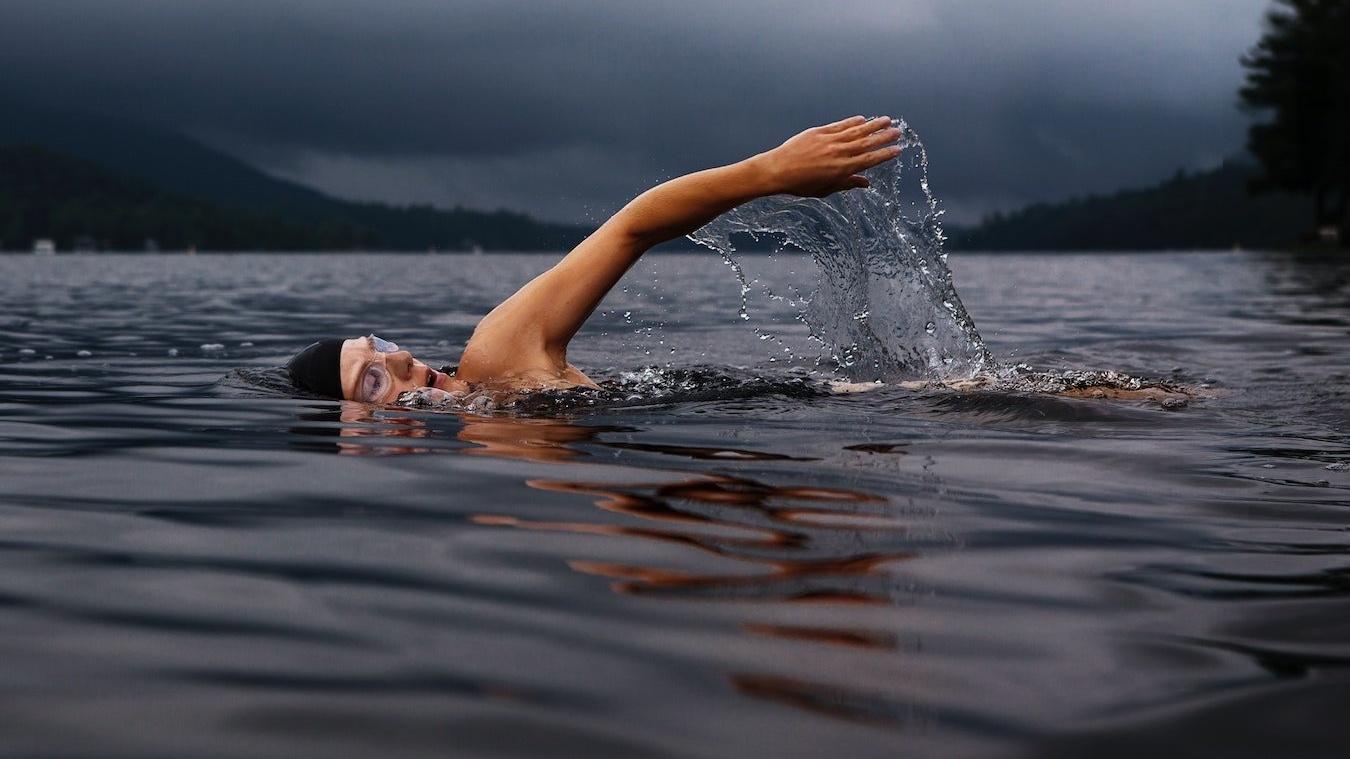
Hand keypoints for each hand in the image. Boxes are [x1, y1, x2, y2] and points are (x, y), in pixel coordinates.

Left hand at [755, 115, 902, 197]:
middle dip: (884, 137)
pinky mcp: (819, 132)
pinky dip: (852, 121)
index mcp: (841, 170)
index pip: (869, 160)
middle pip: (867, 143)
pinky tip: (862, 119)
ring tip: (887, 120)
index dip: (884, 154)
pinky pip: (840, 125)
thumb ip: (846, 184)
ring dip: (873, 125)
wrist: (777, 170)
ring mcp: (829, 141)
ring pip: (856, 131)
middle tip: (898, 132)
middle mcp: (838, 153)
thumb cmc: (800, 184)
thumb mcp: (825, 189)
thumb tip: (866, 183)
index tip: (897, 150)